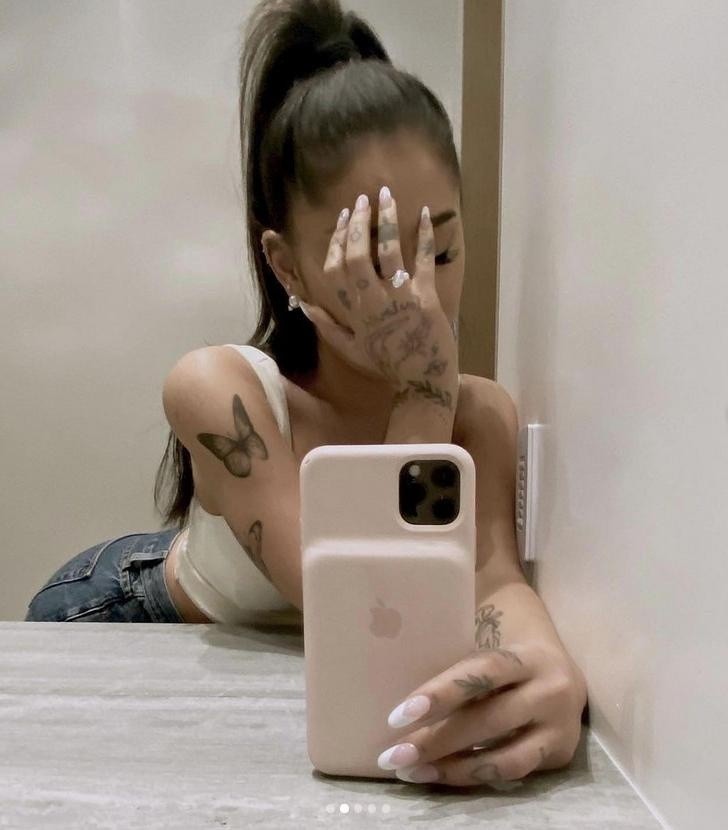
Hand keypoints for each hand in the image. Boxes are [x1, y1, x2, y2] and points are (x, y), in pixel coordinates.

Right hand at [299, 189, 457, 401]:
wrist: (423, 381)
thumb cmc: (387, 365)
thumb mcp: (350, 349)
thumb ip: (326, 326)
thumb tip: (303, 305)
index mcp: (353, 313)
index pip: (336, 270)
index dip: (337, 242)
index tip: (344, 220)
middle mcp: (373, 302)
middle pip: (358, 256)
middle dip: (358, 224)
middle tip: (362, 200)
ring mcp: (400, 298)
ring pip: (388, 252)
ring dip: (387, 221)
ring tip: (386, 195)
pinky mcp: (426, 297)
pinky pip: (424, 261)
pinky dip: (425, 236)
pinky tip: (425, 213)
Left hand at [376, 641, 587, 788]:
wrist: (561, 668)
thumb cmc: (506, 653)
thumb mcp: (488, 642)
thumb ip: (456, 656)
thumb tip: (394, 674)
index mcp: (528, 656)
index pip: (482, 672)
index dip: (441, 693)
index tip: (398, 715)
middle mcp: (550, 692)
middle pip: (489, 720)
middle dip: (436, 741)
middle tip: (392, 754)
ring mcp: (560, 728)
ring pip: (504, 759)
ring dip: (451, 768)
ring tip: (410, 771)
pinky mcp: (559, 756)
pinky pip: (512, 774)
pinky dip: (473, 776)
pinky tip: (440, 775)